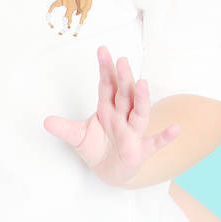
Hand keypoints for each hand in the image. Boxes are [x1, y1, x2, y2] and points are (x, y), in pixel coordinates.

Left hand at [44, 47, 179, 187]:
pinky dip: (165, 137)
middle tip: (122, 60)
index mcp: (108, 109)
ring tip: (142, 83)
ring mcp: (133, 132)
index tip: (102, 51)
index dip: (105, 70)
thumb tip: (45, 121)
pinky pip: (154, 143)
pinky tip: (175, 129)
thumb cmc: (97, 147)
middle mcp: (122, 117)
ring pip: (139, 113)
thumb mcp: (77, 137)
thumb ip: (64, 129)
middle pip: (124, 95)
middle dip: (123, 78)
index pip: (107, 86)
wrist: (109, 171)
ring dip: (141, 99)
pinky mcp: (140, 151)